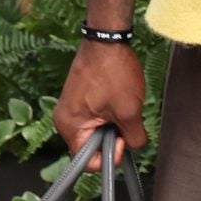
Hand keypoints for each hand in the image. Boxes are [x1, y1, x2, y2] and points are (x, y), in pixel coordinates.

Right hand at [54, 43, 148, 168]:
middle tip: (126, 119)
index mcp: (70, 126)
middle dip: (113, 137)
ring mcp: (71, 107)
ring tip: (123, 105)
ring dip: (114, 124)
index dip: (108, 157)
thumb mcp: (130, 110)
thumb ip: (134, 137)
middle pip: (92, 146)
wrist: (107, 38)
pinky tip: (119, 99)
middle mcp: (65, 119)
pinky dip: (110, 113)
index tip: (123, 140)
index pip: (86, 162)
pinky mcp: (80, 98)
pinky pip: (95, 117)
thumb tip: (135, 145)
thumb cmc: (113, 71)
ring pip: (97, 131)